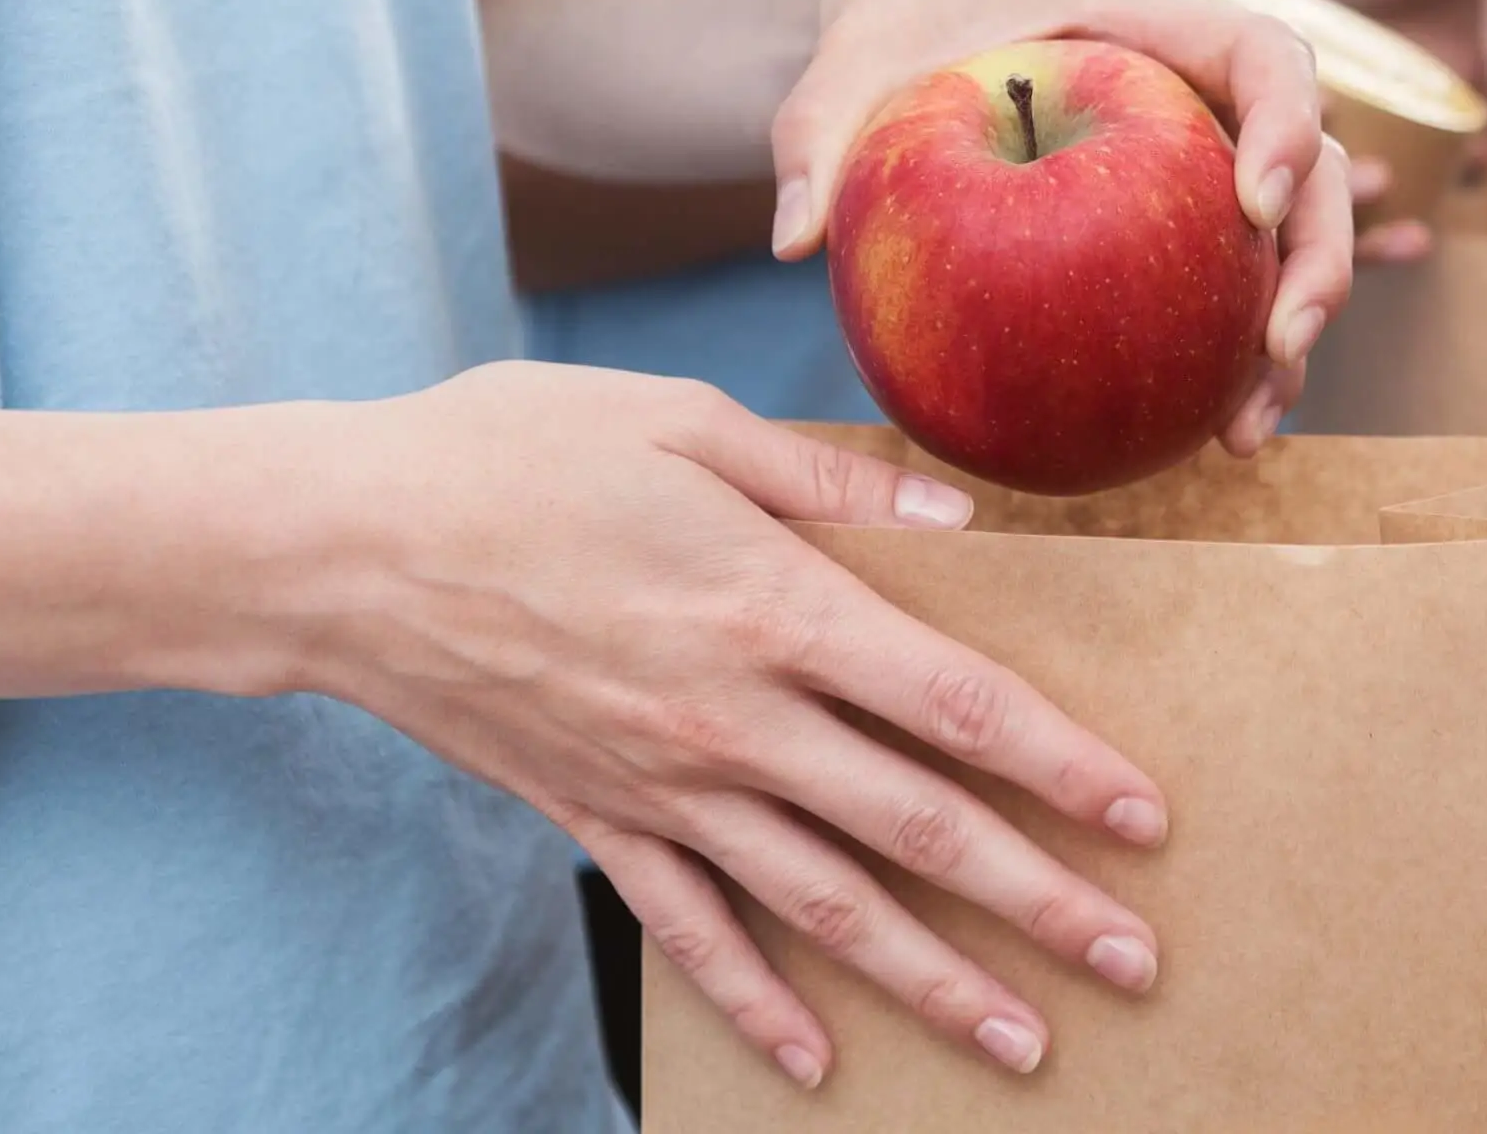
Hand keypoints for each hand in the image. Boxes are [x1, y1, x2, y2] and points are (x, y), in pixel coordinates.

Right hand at [320, 363, 1171, 1086]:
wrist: (341, 547)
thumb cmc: (513, 455)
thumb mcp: (681, 425)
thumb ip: (827, 483)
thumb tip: (953, 523)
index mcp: (773, 608)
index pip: (953, 704)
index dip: (1060, 766)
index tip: (1144, 817)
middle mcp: (734, 721)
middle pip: (917, 828)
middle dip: (1037, 902)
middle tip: (1135, 961)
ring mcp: (663, 786)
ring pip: (825, 906)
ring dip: (932, 981)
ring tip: (1025, 1043)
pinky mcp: (594, 821)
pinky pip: (692, 931)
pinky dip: (756, 1003)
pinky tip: (817, 1061)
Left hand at [771, 0, 1348, 444]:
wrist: (904, 13)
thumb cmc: (885, 21)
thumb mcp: (844, 64)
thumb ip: (817, 135)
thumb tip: (793, 243)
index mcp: (1144, 19)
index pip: (1262, 53)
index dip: (1286, 123)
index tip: (1256, 205)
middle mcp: (1196, 84)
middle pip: (1309, 162)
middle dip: (1317, 258)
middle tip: (1278, 350)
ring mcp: (1197, 153)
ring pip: (1287, 238)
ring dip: (1289, 334)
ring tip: (1244, 433)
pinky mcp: (1176, 217)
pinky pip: (1225, 286)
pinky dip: (1224, 358)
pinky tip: (1197, 440)